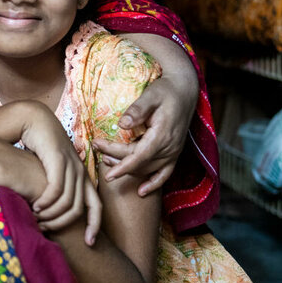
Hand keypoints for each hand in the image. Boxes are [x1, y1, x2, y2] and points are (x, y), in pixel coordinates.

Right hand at [19, 112, 101, 244]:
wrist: (35, 119)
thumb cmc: (40, 147)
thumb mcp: (51, 169)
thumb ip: (54, 186)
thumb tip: (51, 209)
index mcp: (82, 176)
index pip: (96, 206)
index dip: (95, 226)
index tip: (89, 244)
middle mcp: (81, 172)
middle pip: (80, 209)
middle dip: (63, 224)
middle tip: (47, 230)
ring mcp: (71, 165)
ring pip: (68, 201)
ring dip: (52, 215)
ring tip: (37, 219)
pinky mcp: (59, 160)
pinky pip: (56, 188)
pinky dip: (46, 201)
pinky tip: (36, 206)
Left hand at [92, 75, 193, 195]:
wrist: (185, 91)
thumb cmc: (166, 91)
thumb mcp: (151, 95)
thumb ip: (137, 110)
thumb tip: (121, 124)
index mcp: (162, 135)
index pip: (139, 156)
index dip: (123, 167)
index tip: (107, 174)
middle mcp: (169, 148)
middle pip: (139, 162)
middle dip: (116, 160)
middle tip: (96, 146)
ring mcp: (173, 152)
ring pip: (148, 169)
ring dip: (128, 169)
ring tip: (106, 161)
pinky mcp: (174, 153)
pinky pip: (164, 174)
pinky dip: (153, 183)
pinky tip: (141, 192)